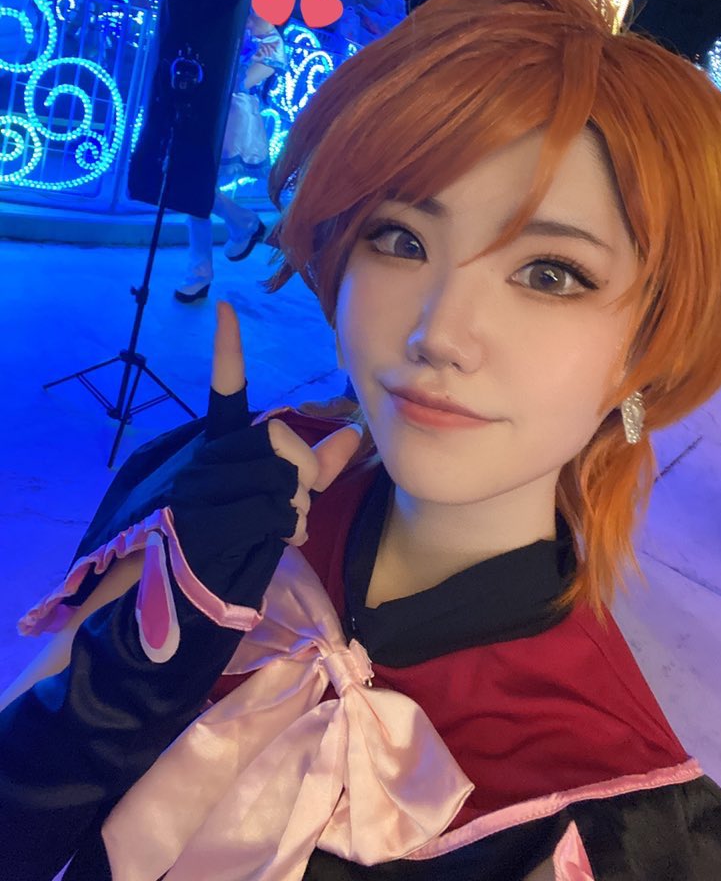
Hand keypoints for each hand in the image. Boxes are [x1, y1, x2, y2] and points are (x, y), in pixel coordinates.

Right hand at [211, 302, 362, 546]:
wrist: (194, 585)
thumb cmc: (242, 535)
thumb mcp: (282, 496)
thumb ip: (317, 466)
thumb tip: (352, 434)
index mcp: (218, 445)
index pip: (225, 390)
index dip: (228, 351)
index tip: (226, 308)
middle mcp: (206, 458)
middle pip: (281, 442)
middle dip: (303, 475)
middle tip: (291, 500)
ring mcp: (203, 488)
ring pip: (284, 480)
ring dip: (294, 509)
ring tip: (273, 524)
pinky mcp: (208, 520)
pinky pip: (277, 513)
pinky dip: (288, 530)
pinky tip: (269, 539)